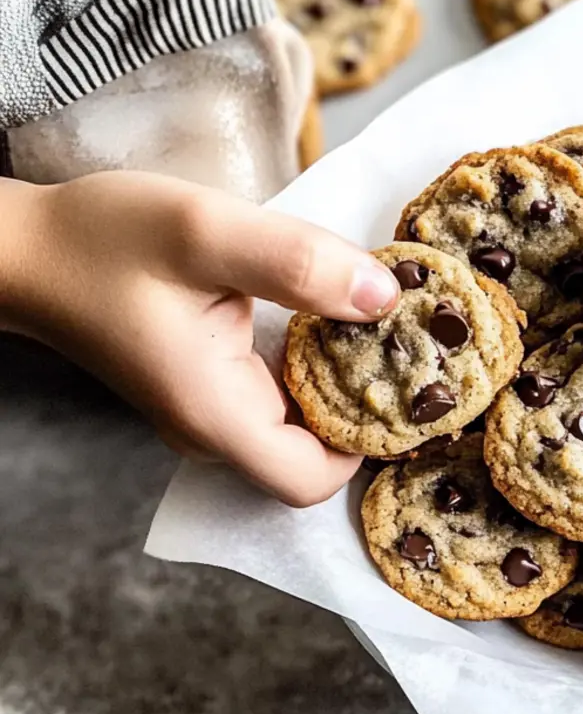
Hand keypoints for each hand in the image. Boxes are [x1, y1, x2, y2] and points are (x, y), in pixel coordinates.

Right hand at [1, 171, 399, 506]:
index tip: (408, 380)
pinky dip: (319, 362)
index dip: (371, 440)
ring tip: (387, 323)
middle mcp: (218, 430)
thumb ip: (299, 265)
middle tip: (413, 342)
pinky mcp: (214, 386)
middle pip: (319, 454)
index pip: (313, 480)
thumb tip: (387, 295)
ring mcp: (215, 412)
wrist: (29, 249)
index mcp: (217, 415)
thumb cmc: (104, 241)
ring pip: (305, 423)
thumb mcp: (205, 232)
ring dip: (350, 379)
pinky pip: (285, 393)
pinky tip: (339, 315)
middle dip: (373, 405)